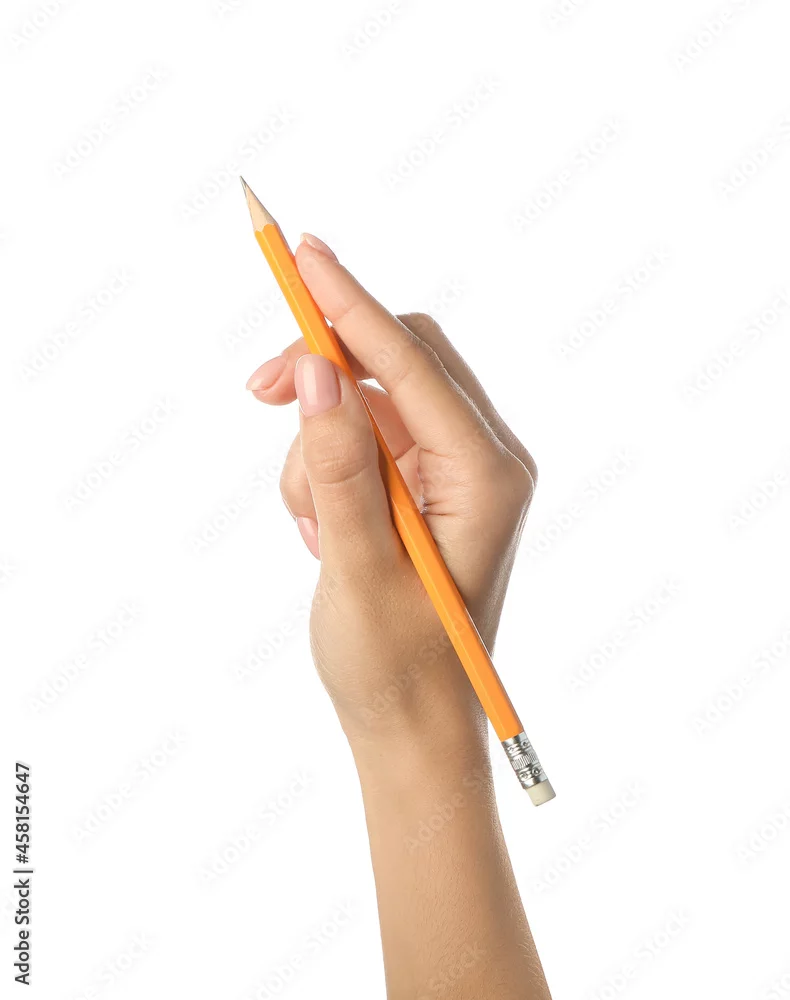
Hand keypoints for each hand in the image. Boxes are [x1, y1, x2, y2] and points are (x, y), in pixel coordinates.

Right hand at [246, 235, 536, 747]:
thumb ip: (337, 466)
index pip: (410, 363)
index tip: (300, 251)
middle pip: (397, 361)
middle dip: (322, 371)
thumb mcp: (356, 571)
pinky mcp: (425, 484)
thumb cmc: (397, 669)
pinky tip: (322, 533)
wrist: (415, 727)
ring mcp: (455, 469)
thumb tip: (310, 368)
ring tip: (311, 529)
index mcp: (487, 475)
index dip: (349, 304)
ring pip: (368, 400)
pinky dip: (324, 467)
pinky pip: (362, 437)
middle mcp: (483, 459)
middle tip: (257, 392)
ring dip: (317, 446)